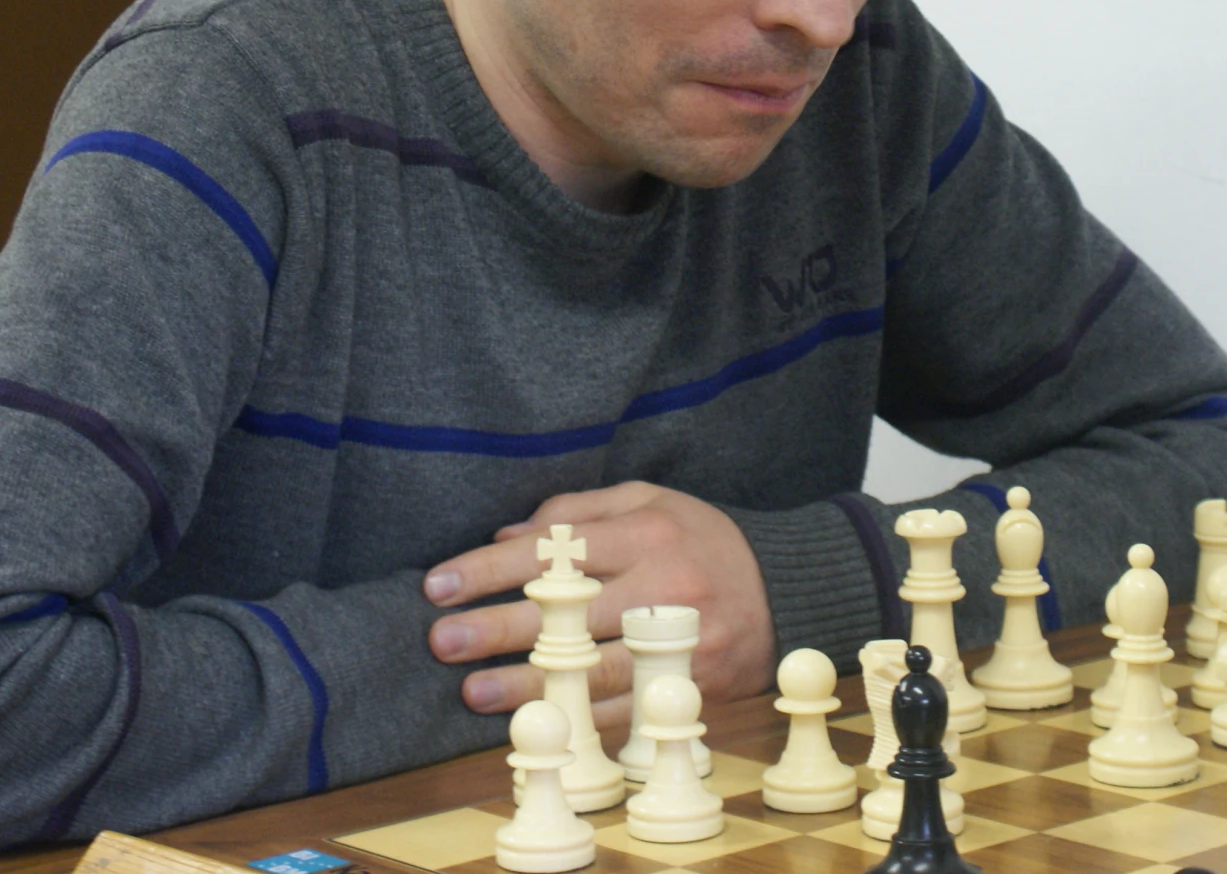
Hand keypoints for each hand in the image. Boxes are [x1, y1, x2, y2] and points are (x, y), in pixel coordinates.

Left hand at [422, 482, 776, 721]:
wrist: (787, 589)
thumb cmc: (703, 540)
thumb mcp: (649, 501)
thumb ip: (577, 511)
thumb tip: (506, 536)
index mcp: (648, 534)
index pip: (555, 551)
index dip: (491, 569)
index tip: (439, 584)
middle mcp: (663, 588)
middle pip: (568, 614)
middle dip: (497, 629)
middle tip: (443, 640)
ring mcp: (679, 644)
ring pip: (593, 671)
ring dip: (528, 686)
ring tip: (473, 693)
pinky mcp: (691, 688)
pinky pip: (627, 711)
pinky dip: (579, 720)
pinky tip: (537, 724)